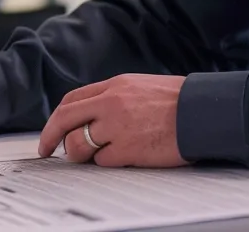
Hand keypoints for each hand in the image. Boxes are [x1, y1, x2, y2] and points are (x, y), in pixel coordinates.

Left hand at [37, 74, 186, 167]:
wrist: (202, 112)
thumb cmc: (178, 101)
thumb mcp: (140, 87)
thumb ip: (113, 97)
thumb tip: (91, 115)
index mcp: (114, 86)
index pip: (71, 100)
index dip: (56, 118)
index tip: (51, 133)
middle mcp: (110, 103)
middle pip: (65, 119)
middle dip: (49, 136)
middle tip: (46, 150)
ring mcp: (117, 126)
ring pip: (78, 143)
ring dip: (79, 153)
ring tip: (93, 155)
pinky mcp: (127, 149)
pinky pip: (101, 161)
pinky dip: (106, 163)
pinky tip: (121, 157)